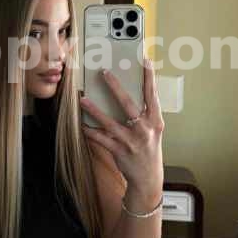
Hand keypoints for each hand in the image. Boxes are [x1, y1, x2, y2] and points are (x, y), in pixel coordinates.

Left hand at [79, 57, 164, 201]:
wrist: (148, 178)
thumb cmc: (148, 148)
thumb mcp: (152, 130)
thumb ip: (143, 112)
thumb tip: (127, 91)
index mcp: (155, 121)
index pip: (152, 95)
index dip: (149, 77)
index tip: (144, 60)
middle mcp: (145, 129)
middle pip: (129, 104)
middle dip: (116, 87)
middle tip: (104, 72)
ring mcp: (132, 141)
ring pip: (110, 122)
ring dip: (95, 110)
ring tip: (83, 99)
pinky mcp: (119, 151)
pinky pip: (101, 138)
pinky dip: (90, 131)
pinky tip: (82, 123)